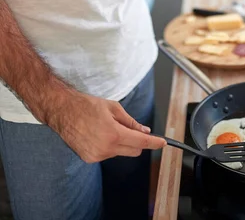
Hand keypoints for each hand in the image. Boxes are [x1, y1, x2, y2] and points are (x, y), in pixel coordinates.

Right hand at [48, 91, 165, 162]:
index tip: (163, 143)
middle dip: (137, 142)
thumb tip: (145, 131)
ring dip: (120, 143)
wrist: (62, 110)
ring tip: (106, 127)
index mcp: (114, 134)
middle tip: (133, 129)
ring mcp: (96, 156)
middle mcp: (106, 148)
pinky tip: (97, 134)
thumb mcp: (113, 108)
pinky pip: (107, 154)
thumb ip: (131, 121)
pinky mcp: (89, 159)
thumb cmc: (87, 105)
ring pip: (120, 152)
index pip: (140, 142)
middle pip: (133, 151)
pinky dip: (108, 146)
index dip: (154, 143)